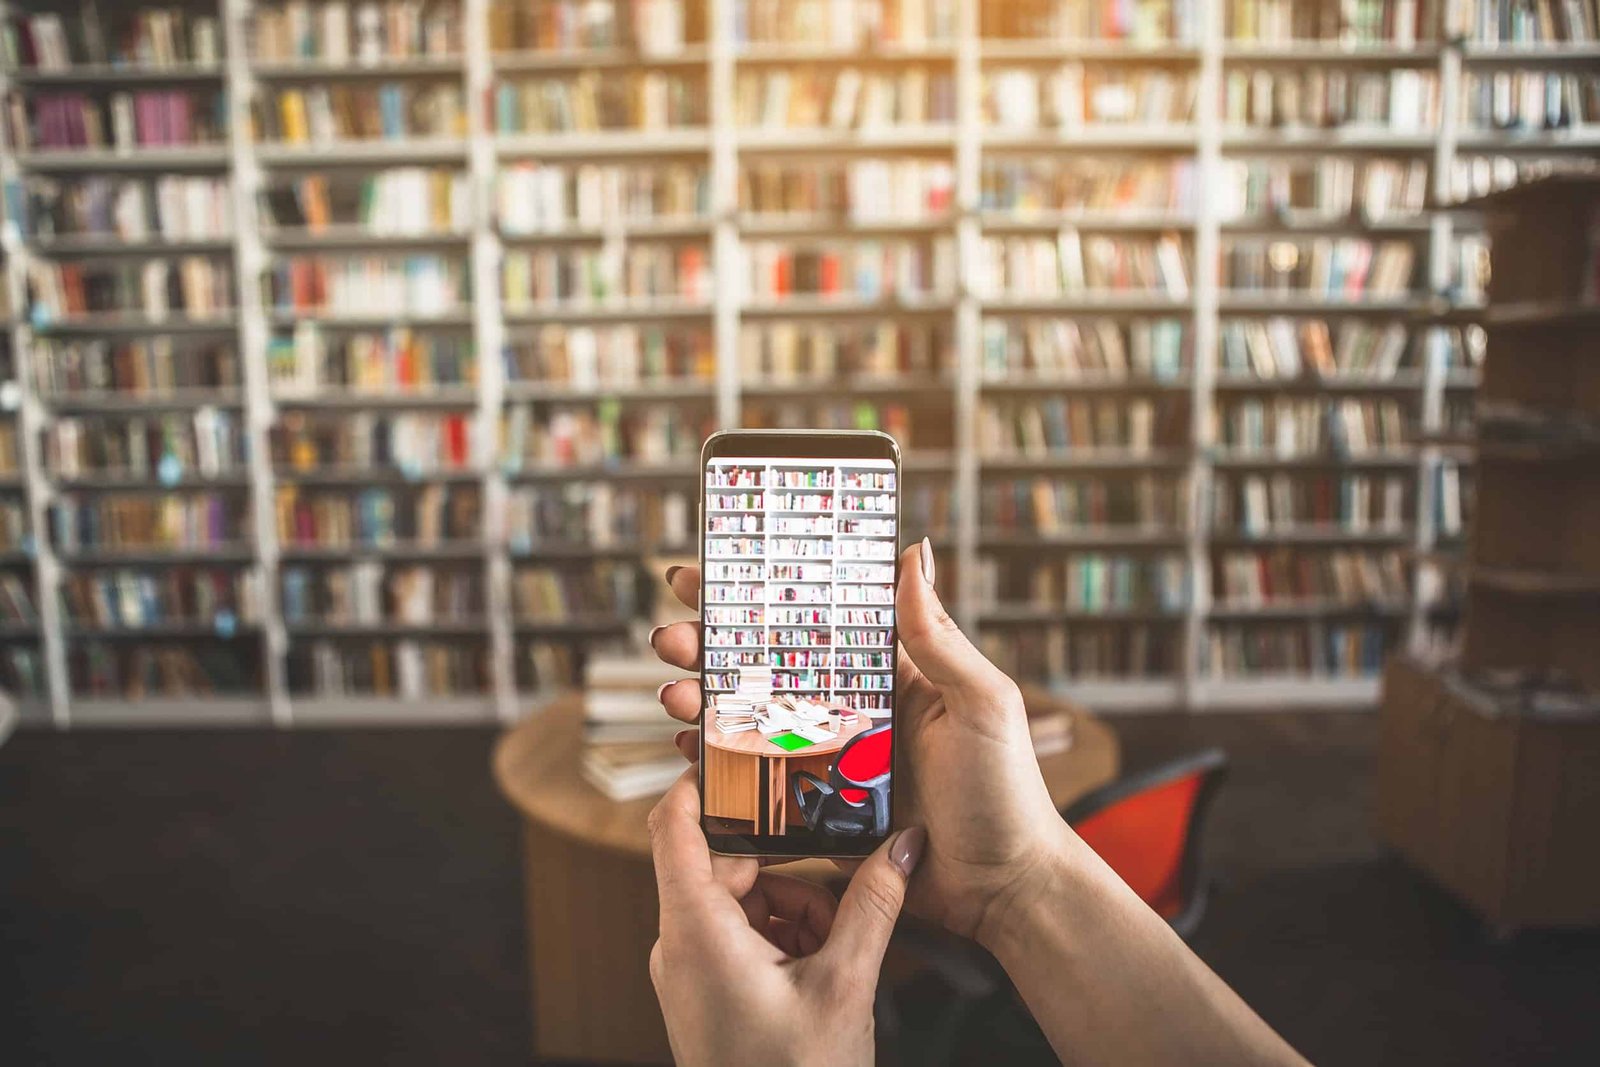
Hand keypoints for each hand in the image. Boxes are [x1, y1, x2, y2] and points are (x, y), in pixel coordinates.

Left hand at [648, 768, 924, 1065]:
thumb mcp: (845, 985)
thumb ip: (872, 905)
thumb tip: (904, 844)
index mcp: (695, 932)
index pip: (673, 829)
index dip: (699, 783)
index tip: (737, 751)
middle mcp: (680, 945)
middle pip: (724, 863)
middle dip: (787, 863)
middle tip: (842, 863)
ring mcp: (690, 969)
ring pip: (741, 898)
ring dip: (794, 904)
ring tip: (841, 938)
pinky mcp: (707, 990)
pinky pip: (742, 933)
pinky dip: (785, 933)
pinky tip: (827, 959)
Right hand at [650, 538, 1065, 946]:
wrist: (1004, 888)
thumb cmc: (1008, 791)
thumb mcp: (982, 703)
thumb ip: (939, 637)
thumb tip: (912, 553)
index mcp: (887, 673)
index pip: (817, 619)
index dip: (765, 593)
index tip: (715, 568)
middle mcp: (852, 709)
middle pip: (767, 665)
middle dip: (712, 646)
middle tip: (671, 636)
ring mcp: (830, 759)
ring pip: (750, 719)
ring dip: (704, 700)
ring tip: (674, 693)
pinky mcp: (818, 809)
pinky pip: (757, 780)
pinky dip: (718, 763)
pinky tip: (688, 751)